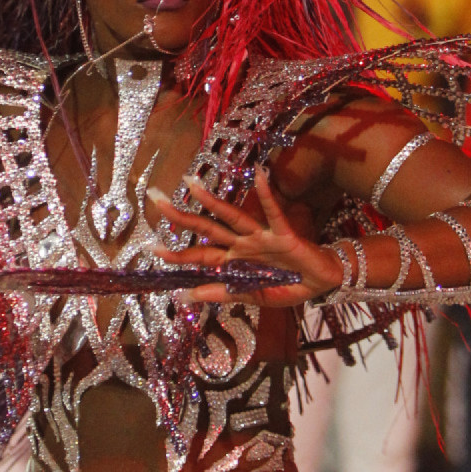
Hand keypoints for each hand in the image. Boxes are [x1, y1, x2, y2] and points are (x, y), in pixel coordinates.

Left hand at [147, 169, 342, 307]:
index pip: (198, 256)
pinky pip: (274, 213)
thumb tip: (184, 296)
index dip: (176, 254)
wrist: (320, 283)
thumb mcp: (252, 295)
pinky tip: (261, 175)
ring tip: (190, 183)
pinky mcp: (282, 235)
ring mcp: (260, 237)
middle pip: (205, 229)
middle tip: (155, 198)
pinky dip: (268, 195)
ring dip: (211, 201)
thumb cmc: (287, 286)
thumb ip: (221, 293)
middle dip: (180, 216)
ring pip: (231, 216)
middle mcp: (241, 245)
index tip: (151, 248)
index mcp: (233, 262)